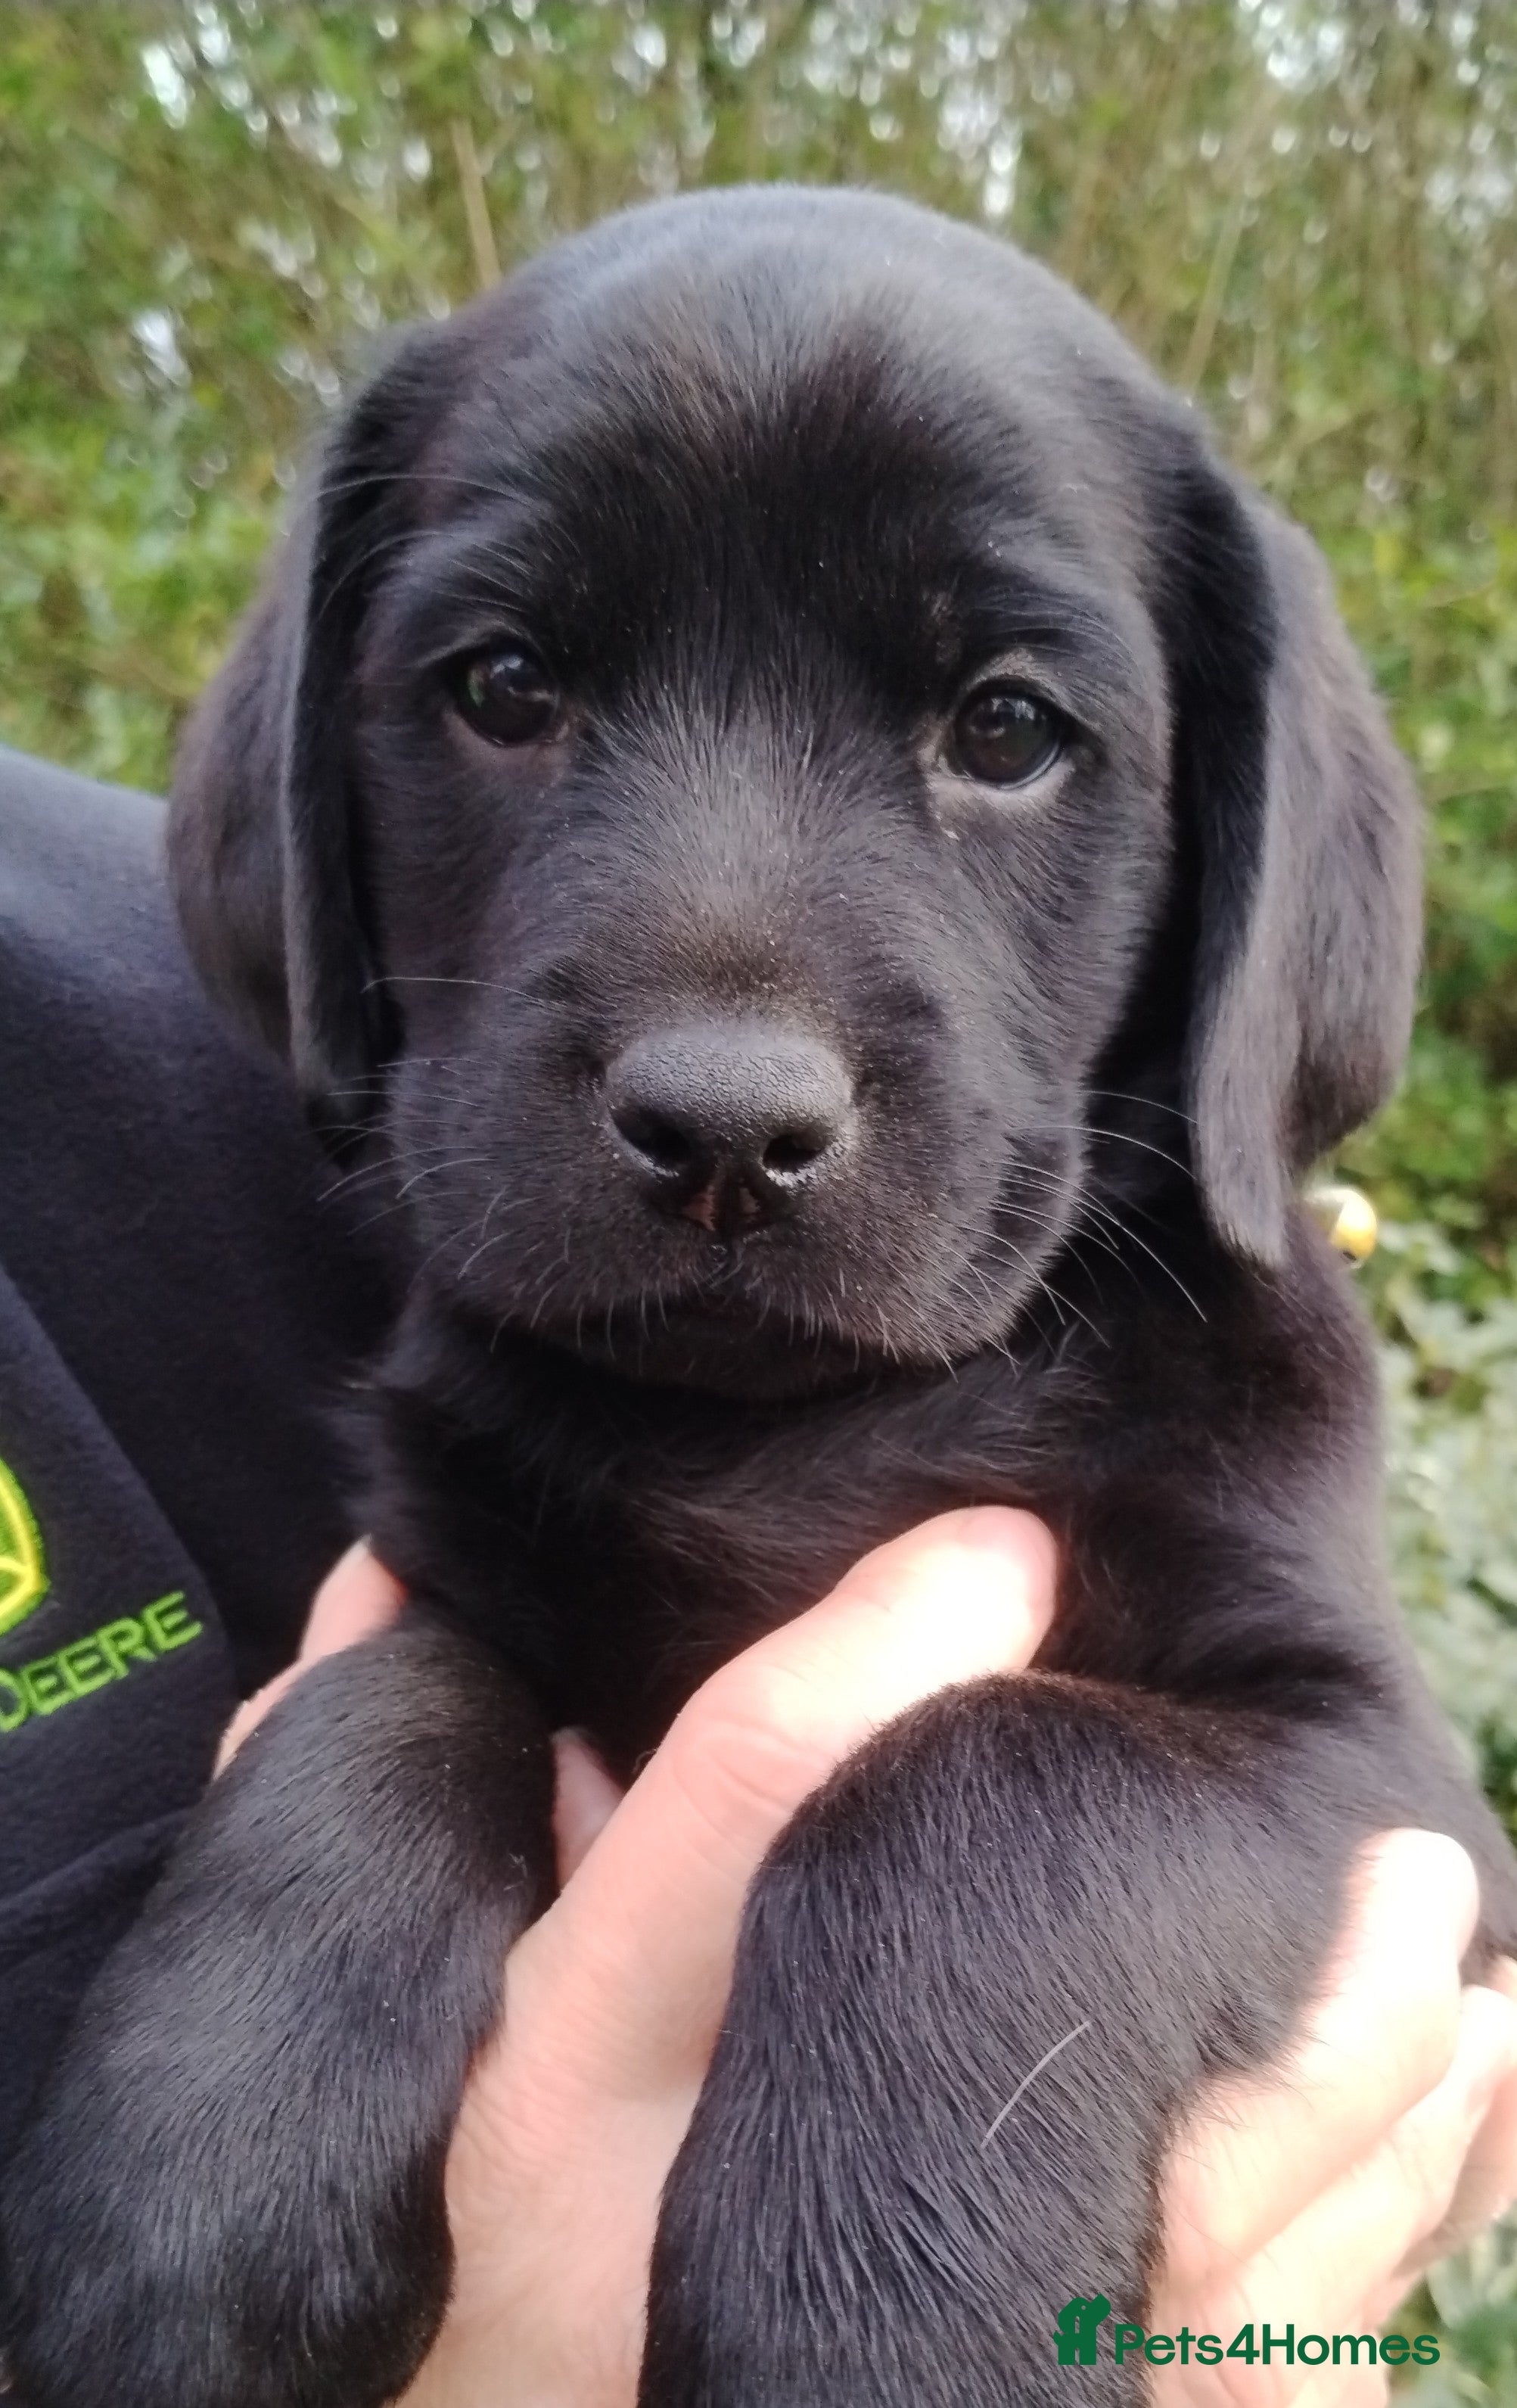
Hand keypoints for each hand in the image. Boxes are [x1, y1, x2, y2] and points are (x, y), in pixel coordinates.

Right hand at [225, 1536, 1516, 2406]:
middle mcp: (717, 2230)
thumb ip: (355, 1796)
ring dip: (1351, 2122)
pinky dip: (1344, 2292)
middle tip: (1389, 1839)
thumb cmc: (377, 2242)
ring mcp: (858, 2383)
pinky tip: (1439, 2177)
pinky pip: (1204, 2397)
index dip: (881, 1647)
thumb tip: (393, 1584)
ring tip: (1475, 1987)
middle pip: (1016, 2057)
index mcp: (561, 2084)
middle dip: (1241, 1970)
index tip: (999, 1550)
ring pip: (1168, 2257)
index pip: (740, 1807)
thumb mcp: (341, 2009)